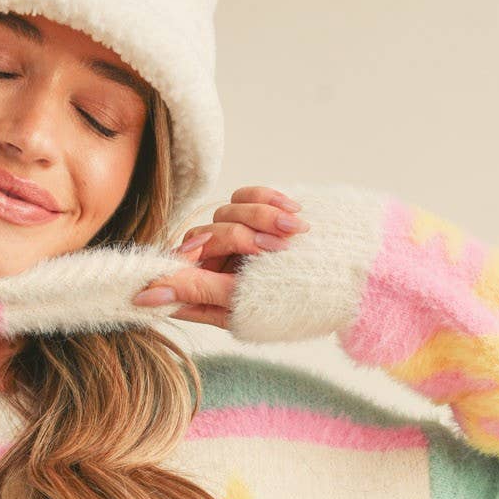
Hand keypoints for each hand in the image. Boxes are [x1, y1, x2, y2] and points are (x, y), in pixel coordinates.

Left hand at [130, 187, 309, 328]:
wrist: (355, 282)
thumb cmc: (299, 303)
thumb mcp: (242, 301)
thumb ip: (194, 292)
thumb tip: (143, 296)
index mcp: (210, 294)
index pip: (176, 269)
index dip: (179, 258)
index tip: (195, 251)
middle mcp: (222, 267)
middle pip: (203, 236)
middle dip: (237, 237)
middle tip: (272, 248)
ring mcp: (243, 242)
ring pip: (226, 212)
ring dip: (260, 218)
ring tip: (295, 231)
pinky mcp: (262, 219)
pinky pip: (249, 196)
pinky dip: (267, 200)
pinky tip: (293, 212)